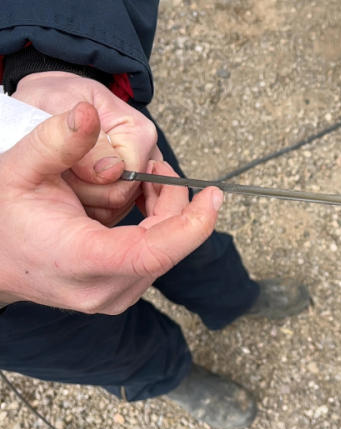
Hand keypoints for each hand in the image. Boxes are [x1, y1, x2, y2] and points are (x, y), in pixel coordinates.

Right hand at [0, 102, 221, 313]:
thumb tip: (87, 113)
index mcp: (80, 260)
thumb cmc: (2, 216)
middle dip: (178, 205)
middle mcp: (103, 289)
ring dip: (169, 215)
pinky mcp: (119, 292)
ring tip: (149, 181)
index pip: (153, 253)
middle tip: (162, 170)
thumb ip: (56, 141)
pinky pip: (154, 258)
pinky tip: (144, 202)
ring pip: (165, 253)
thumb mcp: (18, 169)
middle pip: (166, 248)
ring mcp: (113, 296)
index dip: (193, 225)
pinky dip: (160, 228)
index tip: (213, 196)